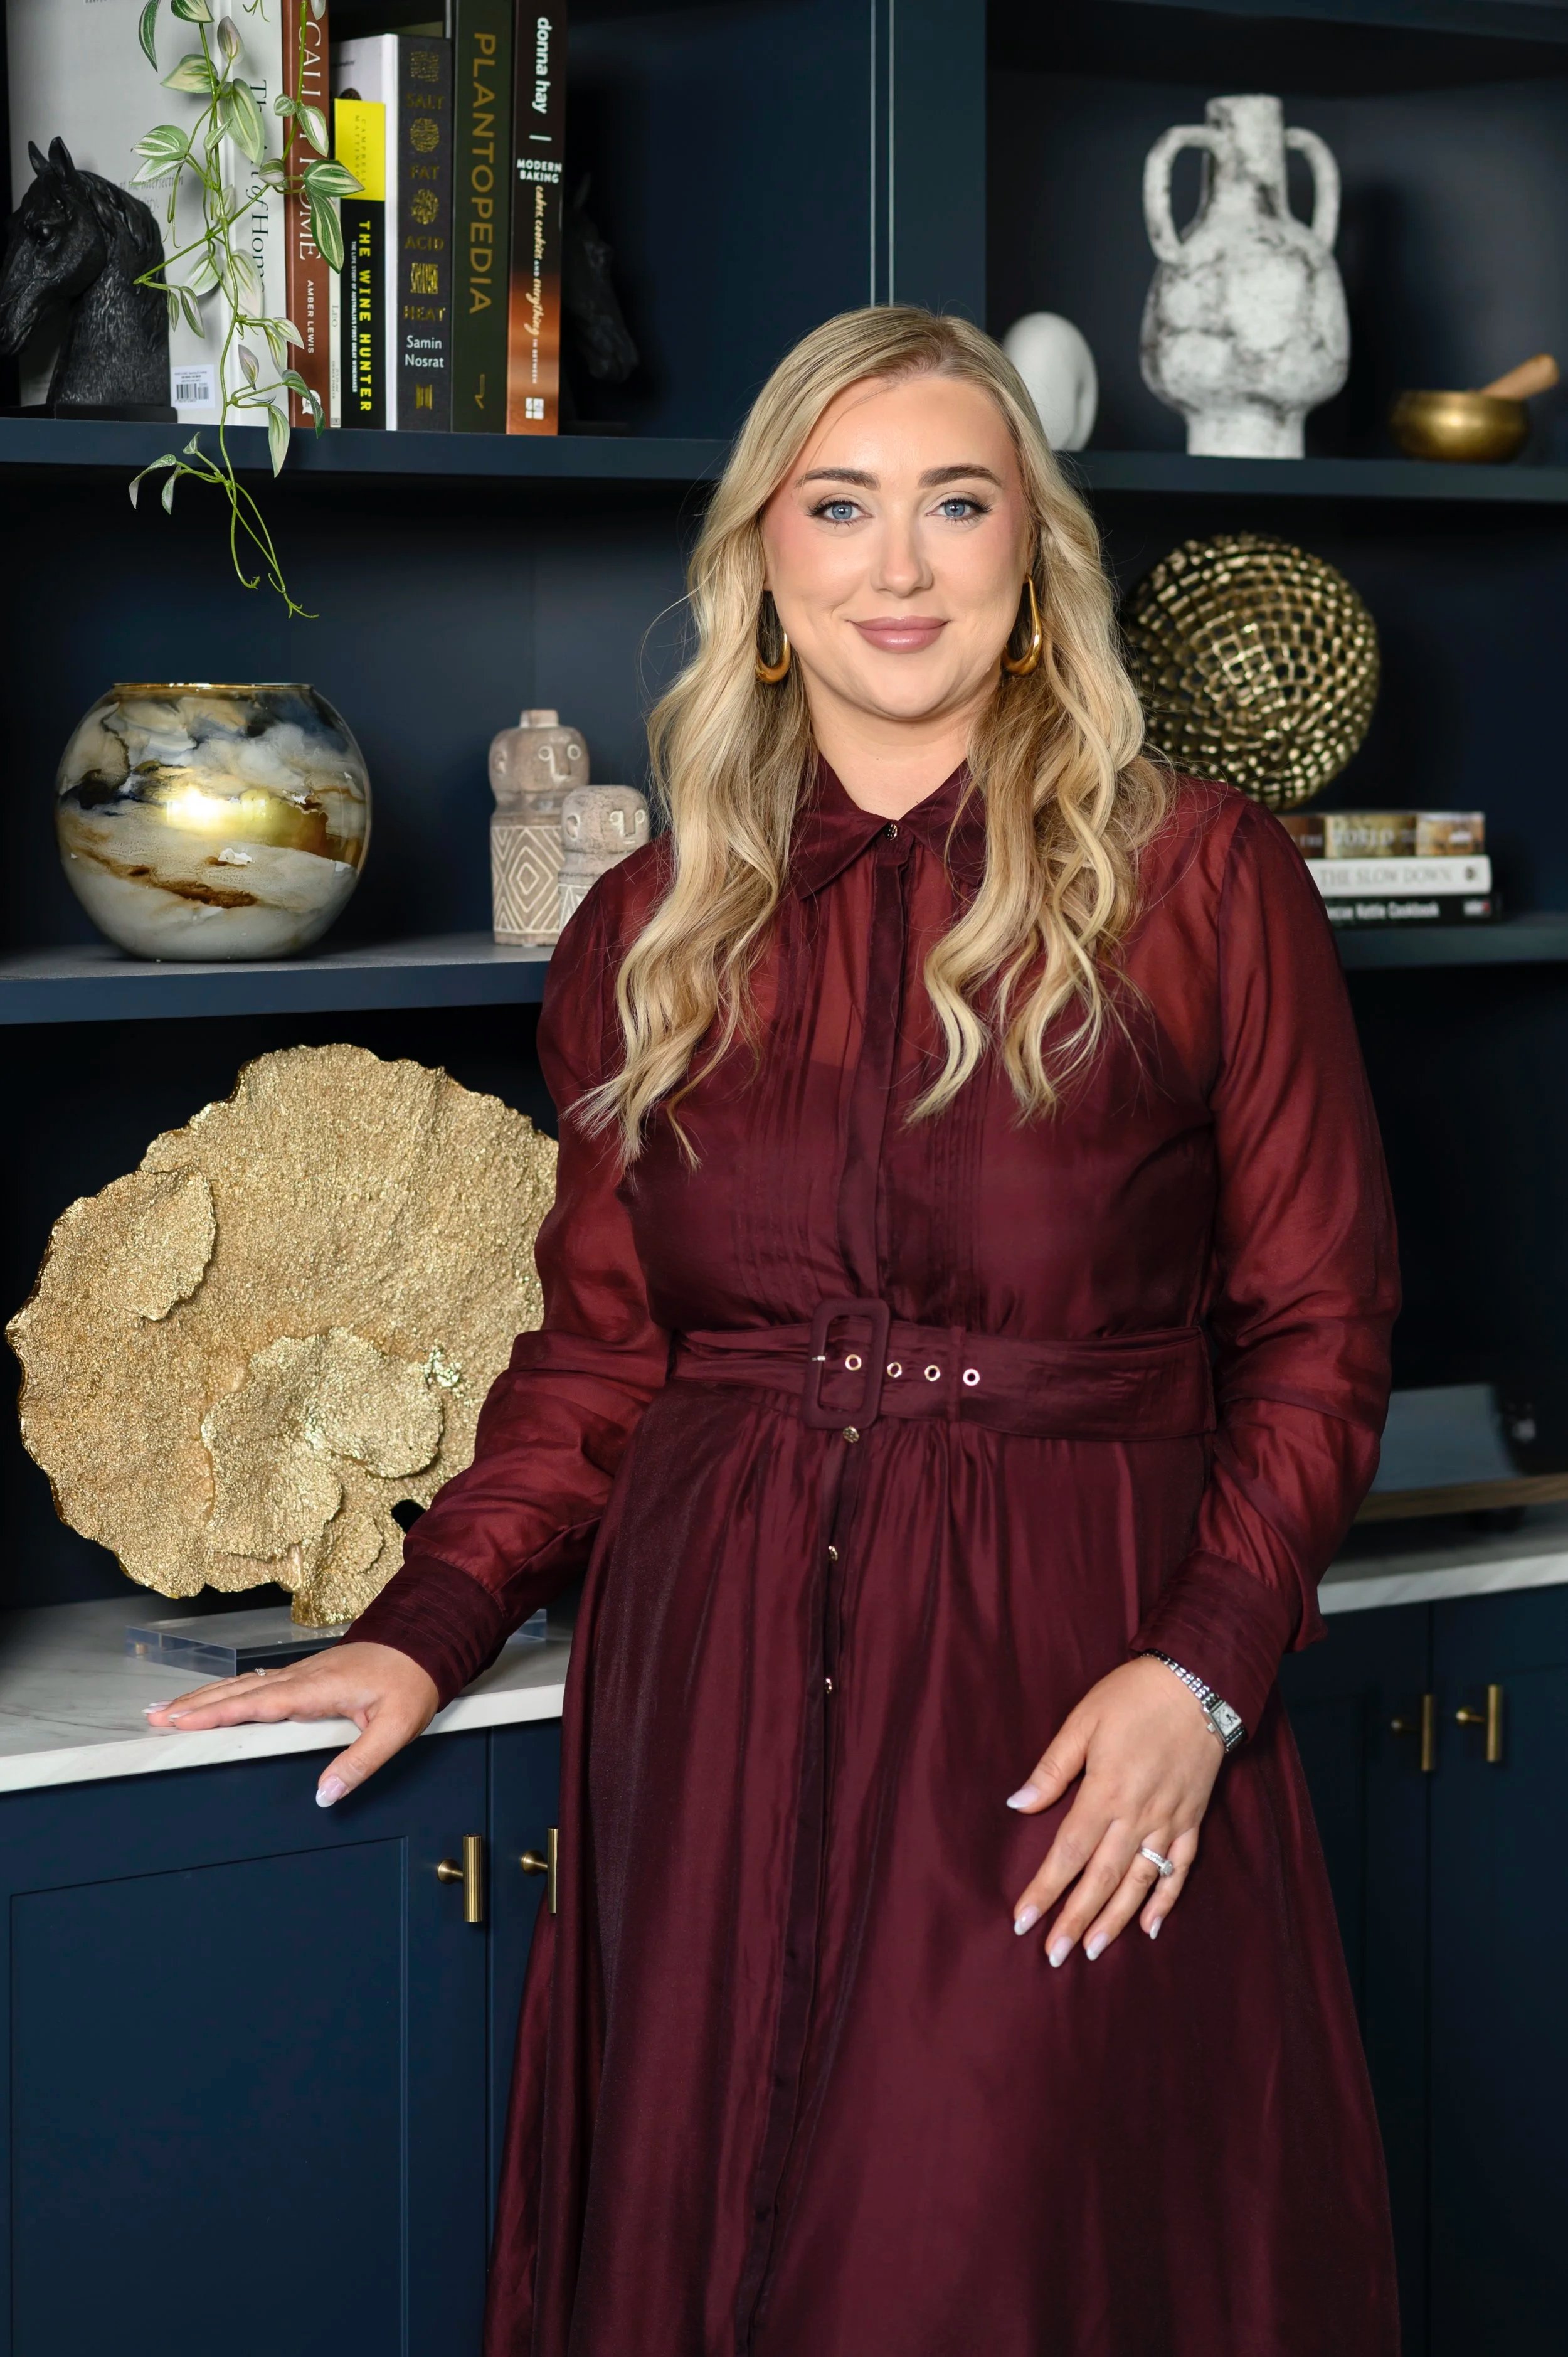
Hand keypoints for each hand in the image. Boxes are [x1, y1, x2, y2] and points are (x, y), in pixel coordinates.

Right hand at [143, 1641, 439, 1808]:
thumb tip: (324, 1795)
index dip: (217, 1712)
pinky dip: (229, 1689)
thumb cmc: (412, 1681)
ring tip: (169, 1707)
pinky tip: (216, 1696)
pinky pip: (258, 1682)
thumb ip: (359, 1763)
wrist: (425, 1640)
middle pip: (238, 1691)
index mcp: (316, 1689)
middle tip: (153, 1716)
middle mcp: (302, 1677)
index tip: (180, 1721)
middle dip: (193, 1704)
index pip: (257, 1703)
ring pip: (243, 1684)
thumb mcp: (395, 1728)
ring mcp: (302, 1673)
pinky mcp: (307, 1674)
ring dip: (205, 1695)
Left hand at [1006, 1656, 1224, 1962]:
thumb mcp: (1083, 1721)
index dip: (1044, 1890)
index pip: (1067, 1853)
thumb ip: (1052, 1768)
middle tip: (1053, 1955)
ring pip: (1139, 1883)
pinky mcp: (1193, 1819)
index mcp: (1106, 1793)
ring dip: (1115, 1920)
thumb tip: (1018, 1804)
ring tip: (1092, 1950)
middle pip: (1100, 1879)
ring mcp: (1169, 1821)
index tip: (1023, 1921)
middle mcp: (1138, 1816)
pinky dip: (1165, 1900)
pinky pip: (1180, 1868)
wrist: (1198, 1682)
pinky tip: (1149, 1926)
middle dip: (1074, 1919)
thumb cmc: (1133, 1697)